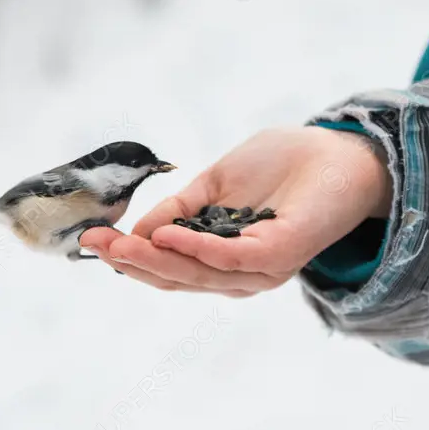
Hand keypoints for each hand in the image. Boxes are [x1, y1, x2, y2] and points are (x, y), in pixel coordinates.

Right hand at [80, 126, 392, 296]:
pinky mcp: (282, 253)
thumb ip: (180, 208)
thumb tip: (136, 230)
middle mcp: (239, 271)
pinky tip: (168, 235)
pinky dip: (198, 249)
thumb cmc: (281, 166)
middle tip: (95, 244)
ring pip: (199, 274)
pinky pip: (233, 259)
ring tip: (121, 244)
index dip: (128, 256)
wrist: (338, 152)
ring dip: (156, 261)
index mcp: (220, 257)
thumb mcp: (215, 185)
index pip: (169, 267)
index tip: (90, 238)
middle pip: (177, 277)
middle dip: (132, 262)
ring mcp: (262, 267)